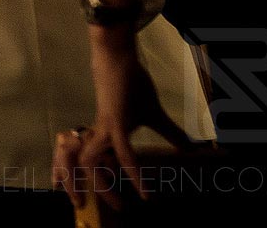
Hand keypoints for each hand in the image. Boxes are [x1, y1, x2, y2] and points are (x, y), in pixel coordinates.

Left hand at [53, 31, 191, 214]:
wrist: (120, 59)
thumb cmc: (132, 85)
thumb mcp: (153, 114)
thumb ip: (170, 132)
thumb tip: (189, 147)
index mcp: (103, 135)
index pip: (90, 162)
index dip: (91, 181)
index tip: (105, 201)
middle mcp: (99, 135)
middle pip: (76, 164)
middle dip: (78, 187)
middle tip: (90, 208)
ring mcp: (104, 129)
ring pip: (88, 162)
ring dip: (97, 185)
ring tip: (116, 205)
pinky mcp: (114, 123)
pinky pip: (123, 154)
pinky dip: (133, 173)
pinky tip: (144, 190)